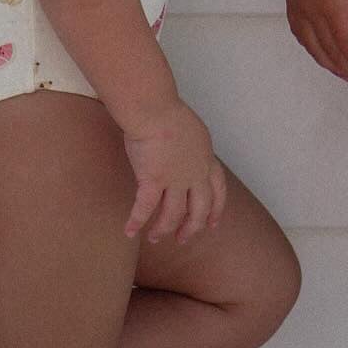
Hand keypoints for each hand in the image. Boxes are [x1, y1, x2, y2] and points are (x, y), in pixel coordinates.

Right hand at [122, 99, 226, 243]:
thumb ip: (191, 149)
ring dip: (163, 229)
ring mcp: (174, 180)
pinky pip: (144, 208)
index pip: (218, 192)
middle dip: (191, 228)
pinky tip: (129, 231)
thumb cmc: (169, 112)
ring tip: (155, 238)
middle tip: (183, 238)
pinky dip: (136, 222)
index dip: (216, 210)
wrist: (155, 109)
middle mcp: (194, 174)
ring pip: (172, 214)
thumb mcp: (192, 132)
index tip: (212, 224)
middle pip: (198, 210)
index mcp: (206, 160)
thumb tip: (183, 156)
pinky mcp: (152, 181)